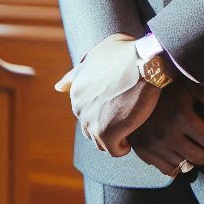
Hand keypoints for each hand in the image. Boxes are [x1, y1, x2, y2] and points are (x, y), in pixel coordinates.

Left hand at [55, 34, 160, 156]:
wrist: (146, 62)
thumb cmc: (127, 53)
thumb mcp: (97, 54)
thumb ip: (77, 73)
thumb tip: (58, 87)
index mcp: (77, 90)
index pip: (86, 110)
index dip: (104, 109)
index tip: (119, 103)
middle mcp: (79, 107)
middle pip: (92, 127)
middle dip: (108, 124)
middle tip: (127, 115)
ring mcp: (91, 122)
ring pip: (101, 142)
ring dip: (114, 138)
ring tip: (130, 129)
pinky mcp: (107, 133)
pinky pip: (114, 150)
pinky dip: (122, 148)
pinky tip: (131, 141)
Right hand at [129, 80, 203, 176]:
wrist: (135, 94)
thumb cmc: (168, 88)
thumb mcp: (188, 86)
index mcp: (182, 116)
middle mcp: (167, 134)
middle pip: (200, 158)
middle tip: (203, 141)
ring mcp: (154, 145)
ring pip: (184, 166)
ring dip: (190, 157)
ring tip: (190, 144)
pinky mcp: (144, 152)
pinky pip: (167, 170)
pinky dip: (175, 164)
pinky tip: (178, 152)